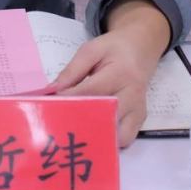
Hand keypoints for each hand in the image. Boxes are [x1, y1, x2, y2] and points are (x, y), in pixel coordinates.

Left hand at [50, 0, 169, 146]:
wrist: (140, 51)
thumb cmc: (114, 50)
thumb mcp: (91, 50)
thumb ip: (72, 70)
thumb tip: (54, 91)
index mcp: (121, 73)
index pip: (92, 92)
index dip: (70, 100)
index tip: (50, 106)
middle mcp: (133, 96)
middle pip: (104, 116)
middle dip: (80, 121)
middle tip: (59, 123)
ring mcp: (138, 111)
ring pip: (116, 134)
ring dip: (96, 136)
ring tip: (75, 130)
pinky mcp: (139, 121)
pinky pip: (124, 139)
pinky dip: (108, 139)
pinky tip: (92, 133)